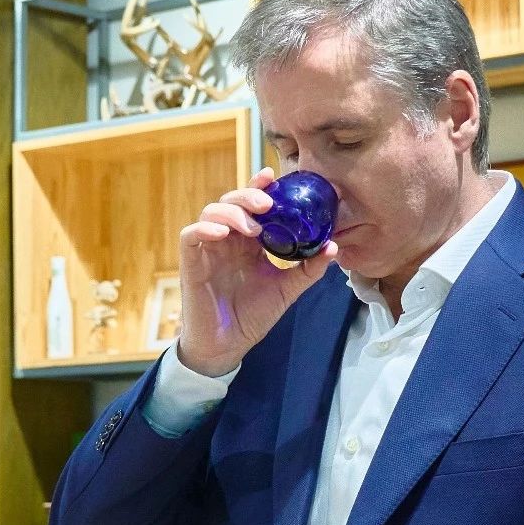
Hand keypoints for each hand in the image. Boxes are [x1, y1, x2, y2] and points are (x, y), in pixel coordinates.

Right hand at [177, 167, 338, 378]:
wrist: (227, 347)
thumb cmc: (251, 317)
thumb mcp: (286, 290)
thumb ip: (308, 269)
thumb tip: (333, 247)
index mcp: (247, 242)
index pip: (251, 205)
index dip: (259, 186)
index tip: (274, 177)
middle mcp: (227, 241)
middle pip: (231, 201)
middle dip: (248, 196)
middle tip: (267, 204)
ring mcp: (208, 250)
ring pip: (211, 213)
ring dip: (231, 213)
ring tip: (251, 227)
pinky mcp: (191, 263)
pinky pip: (190, 236)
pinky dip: (204, 228)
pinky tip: (222, 234)